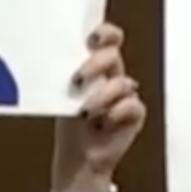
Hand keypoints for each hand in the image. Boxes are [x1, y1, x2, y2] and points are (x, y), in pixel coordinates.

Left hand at [51, 23, 144, 191]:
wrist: (78, 158)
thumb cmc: (70, 126)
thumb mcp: (62, 96)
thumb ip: (65, 75)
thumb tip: (55, 56)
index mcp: (95, 67)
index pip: (106, 40)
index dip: (105, 33)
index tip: (93, 38)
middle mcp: (112, 77)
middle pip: (114, 55)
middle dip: (97, 63)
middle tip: (80, 78)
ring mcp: (125, 95)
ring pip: (122, 82)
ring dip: (103, 95)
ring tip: (87, 111)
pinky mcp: (135, 114)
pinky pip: (133, 105)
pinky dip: (118, 111)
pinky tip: (107, 121)